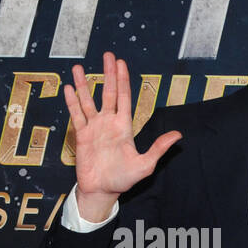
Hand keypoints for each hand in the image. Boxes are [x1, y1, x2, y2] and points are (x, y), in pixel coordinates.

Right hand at [64, 51, 180, 221]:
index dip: (122, 80)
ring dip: (83, 84)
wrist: (101, 191)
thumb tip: (178, 135)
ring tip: (78, 67)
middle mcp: (108, 123)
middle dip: (108, 73)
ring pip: (88, 100)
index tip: (120, 63)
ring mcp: (94, 128)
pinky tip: (69, 88)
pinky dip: (72, 102)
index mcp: (124, 126)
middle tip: (107, 55)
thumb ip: (158, 148)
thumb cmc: (123, 179)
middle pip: (107, 92)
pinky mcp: (81, 136)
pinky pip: (76, 115)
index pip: (123, 97)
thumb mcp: (145, 165)